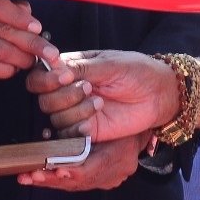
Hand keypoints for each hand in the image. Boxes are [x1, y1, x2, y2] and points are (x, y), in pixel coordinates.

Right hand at [0, 0, 58, 91]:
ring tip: (31, 61)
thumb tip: (30, 15)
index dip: (21, 18)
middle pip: (6, 32)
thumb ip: (15, 12)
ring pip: (3, 51)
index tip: (37, 28)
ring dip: (23, 58)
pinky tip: (14, 69)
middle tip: (49, 53)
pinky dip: (9, 70)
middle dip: (32, 44)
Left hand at [15, 134, 144, 191]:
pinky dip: (57, 181)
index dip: (70, 171)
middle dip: (52, 179)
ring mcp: (107, 180)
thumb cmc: (122, 124)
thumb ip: (89, 127)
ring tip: (28, 178)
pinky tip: (39, 178)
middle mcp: (112, 174)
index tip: (53, 170)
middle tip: (30, 176)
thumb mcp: (109, 120)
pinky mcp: (101, 181)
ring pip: (75, 185)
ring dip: (50, 182)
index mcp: (116, 157)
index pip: (90, 170)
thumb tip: (66, 131)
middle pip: (79, 181)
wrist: (138, 135)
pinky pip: (77, 184)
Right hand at [31, 49, 178, 141]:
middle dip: (63, 95)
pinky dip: (78, 128)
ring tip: (100, 102)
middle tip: (88, 88)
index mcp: (70, 69)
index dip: (46, 78)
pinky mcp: (87, 131)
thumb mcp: (109, 64)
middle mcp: (68, 91)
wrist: (159, 95)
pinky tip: (95, 119)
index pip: (40, 75)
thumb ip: (81, 67)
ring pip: (55, 117)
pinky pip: (68, 135)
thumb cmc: (137, 72)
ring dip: (75, 110)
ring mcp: (77, 112)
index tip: (66, 76)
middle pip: (44, 99)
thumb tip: (53, 66)